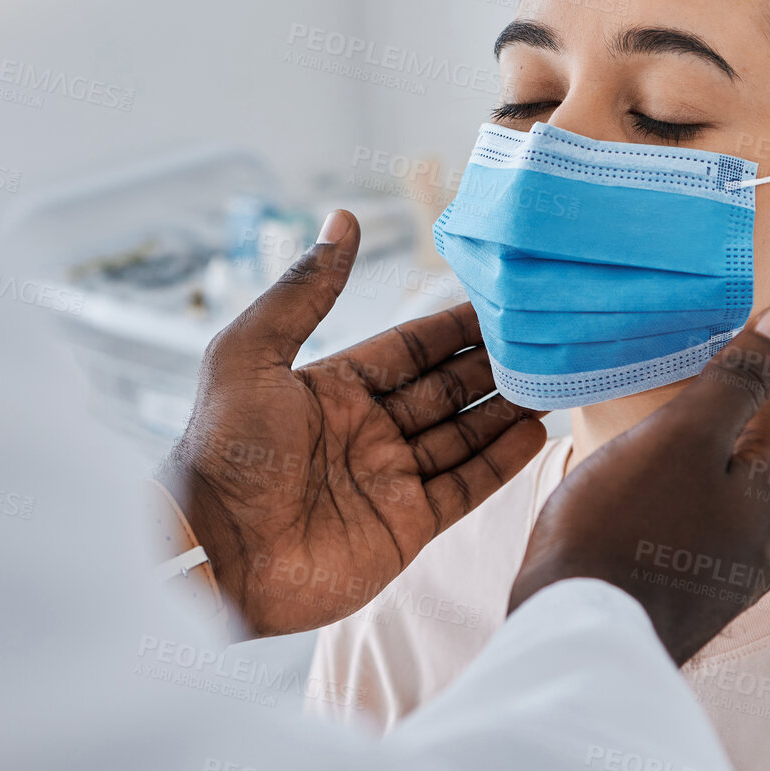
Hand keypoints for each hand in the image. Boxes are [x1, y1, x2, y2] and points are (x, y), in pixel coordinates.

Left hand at [159, 211, 548, 636]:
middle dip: (490, 366)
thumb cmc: (224, 448)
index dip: (452, 327)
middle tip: (542, 339)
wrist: (217, 552)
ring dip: (504, 410)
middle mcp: (365, 430)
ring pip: (461, 435)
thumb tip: (343, 218)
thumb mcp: (251, 352)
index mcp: (332, 388)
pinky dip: (499, 462)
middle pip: (443, 390)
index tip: (499, 303)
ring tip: (552, 381)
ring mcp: (387, 479)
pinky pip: (463, 487)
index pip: (408, 349)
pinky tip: (534, 434)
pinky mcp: (404, 528)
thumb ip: (305, 289)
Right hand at [508, 306, 769, 666]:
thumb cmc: (623, 524)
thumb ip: (737, 379)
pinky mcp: (693, 605)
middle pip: (748, 455)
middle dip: (712, 422)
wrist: (577, 634)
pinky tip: (632, 509)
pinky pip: (691, 537)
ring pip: (719, 499)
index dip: (737, 366)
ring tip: (640, 450)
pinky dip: (669, 511)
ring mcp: (732, 581)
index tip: (699, 343)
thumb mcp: (681, 434)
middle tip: (661, 393)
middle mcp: (768, 542)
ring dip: (689, 470)